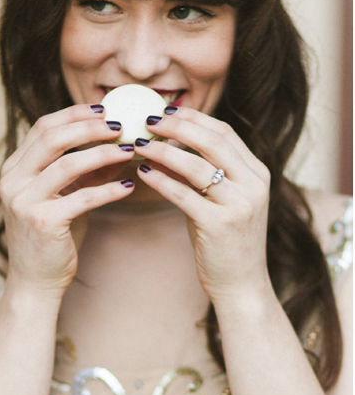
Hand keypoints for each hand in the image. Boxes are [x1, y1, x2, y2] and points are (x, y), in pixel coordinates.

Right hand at [0, 104, 137, 295]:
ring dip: (103, 153)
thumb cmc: (52, 237)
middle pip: (52, 138)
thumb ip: (86, 171)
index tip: (105, 109)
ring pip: (67, 164)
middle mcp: (13, 181)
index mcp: (13, 169)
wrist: (35, 281)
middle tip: (121, 125)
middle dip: (90, 127)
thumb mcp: (66, 197)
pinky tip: (130, 187)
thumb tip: (122, 143)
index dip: (74, 114)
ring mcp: (24, 202)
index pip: (42, 128)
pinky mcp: (44, 222)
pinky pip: (83, 197)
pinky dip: (110, 189)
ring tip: (131, 150)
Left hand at [134, 107, 271, 300]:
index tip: (164, 111)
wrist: (241, 283)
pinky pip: (184, 195)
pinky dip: (161, 181)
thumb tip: (164, 143)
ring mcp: (240, 205)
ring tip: (138, 144)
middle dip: (177, 126)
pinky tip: (141, 172)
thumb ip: (201, 172)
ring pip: (198, 166)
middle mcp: (254, 184)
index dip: (192, 118)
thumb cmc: (223, 239)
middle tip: (147, 120)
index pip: (224, 132)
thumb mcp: (219, 200)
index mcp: (257, 173)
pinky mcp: (220, 225)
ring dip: (163, 151)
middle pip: (213, 141)